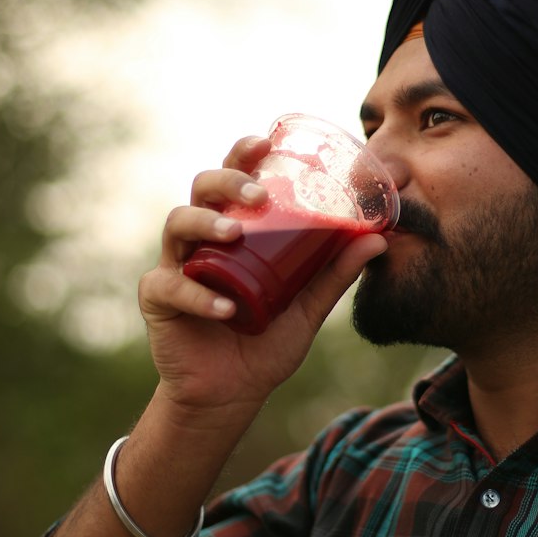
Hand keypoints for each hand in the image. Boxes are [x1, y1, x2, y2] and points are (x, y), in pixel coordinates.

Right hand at [138, 135, 387, 422]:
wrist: (232, 395)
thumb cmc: (266, 342)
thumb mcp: (307, 307)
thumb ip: (335, 274)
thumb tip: (378, 239)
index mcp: (233, 228)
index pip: (232, 178)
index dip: (242, 154)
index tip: (264, 142)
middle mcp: (202, 239)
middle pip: (201, 188)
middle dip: (226, 180)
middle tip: (257, 194)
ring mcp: (177, 266)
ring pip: (177, 224)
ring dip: (206, 222)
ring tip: (234, 233)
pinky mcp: (158, 300)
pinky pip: (169, 286)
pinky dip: (197, 294)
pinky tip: (225, 308)